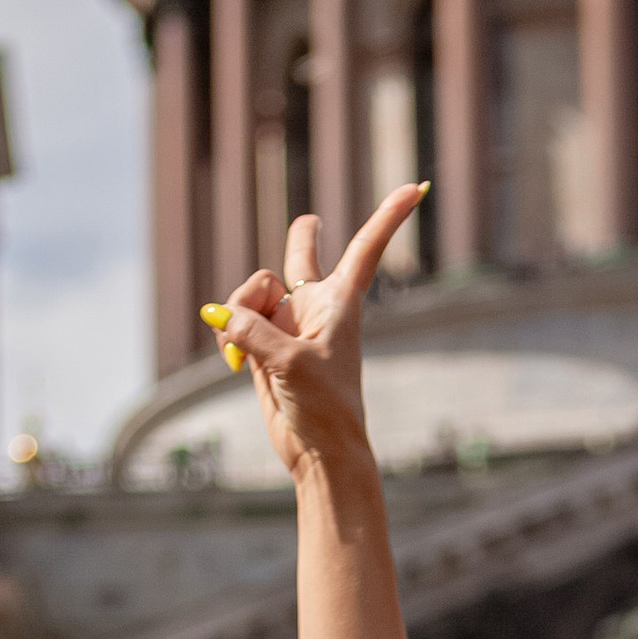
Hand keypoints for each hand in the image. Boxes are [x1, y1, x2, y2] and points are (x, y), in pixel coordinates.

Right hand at [211, 179, 426, 481]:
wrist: (318, 451)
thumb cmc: (324, 408)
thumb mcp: (288, 363)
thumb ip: (251, 330)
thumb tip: (219, 316)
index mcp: (340, 301)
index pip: (365, 248)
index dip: (389, 215)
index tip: (418, 187)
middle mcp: (315, 307)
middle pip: (301, 257)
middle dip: (303, 239)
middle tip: (310, 221)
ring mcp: (288, 325)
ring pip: (251, 293)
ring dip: (239, 312)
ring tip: (244, 350)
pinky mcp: (263, 346)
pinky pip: (234, 322)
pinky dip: (227, 335)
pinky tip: (231, 360)